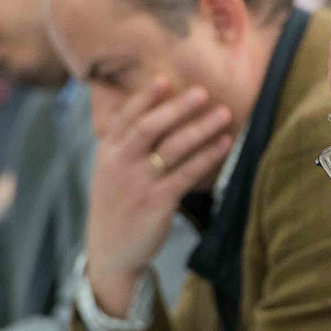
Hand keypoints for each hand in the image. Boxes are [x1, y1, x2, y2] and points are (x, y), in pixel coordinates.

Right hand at [84, 81, 232, 316]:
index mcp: (107, 152)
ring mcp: (139, 183)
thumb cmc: (116, 204)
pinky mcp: (158, 202)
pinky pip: (187, 173)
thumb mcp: (109, 170)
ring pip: (172, 149)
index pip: (126, 118)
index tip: (165, 80)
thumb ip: (124, 144)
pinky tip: (223, 144)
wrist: (110, 251)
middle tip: (202, 92)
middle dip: (177, 107)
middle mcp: (120, 164)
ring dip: (200, 128)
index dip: (145, 97)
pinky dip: (207, 156)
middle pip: (150, 128)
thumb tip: (151, 111)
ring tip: (223, 113)